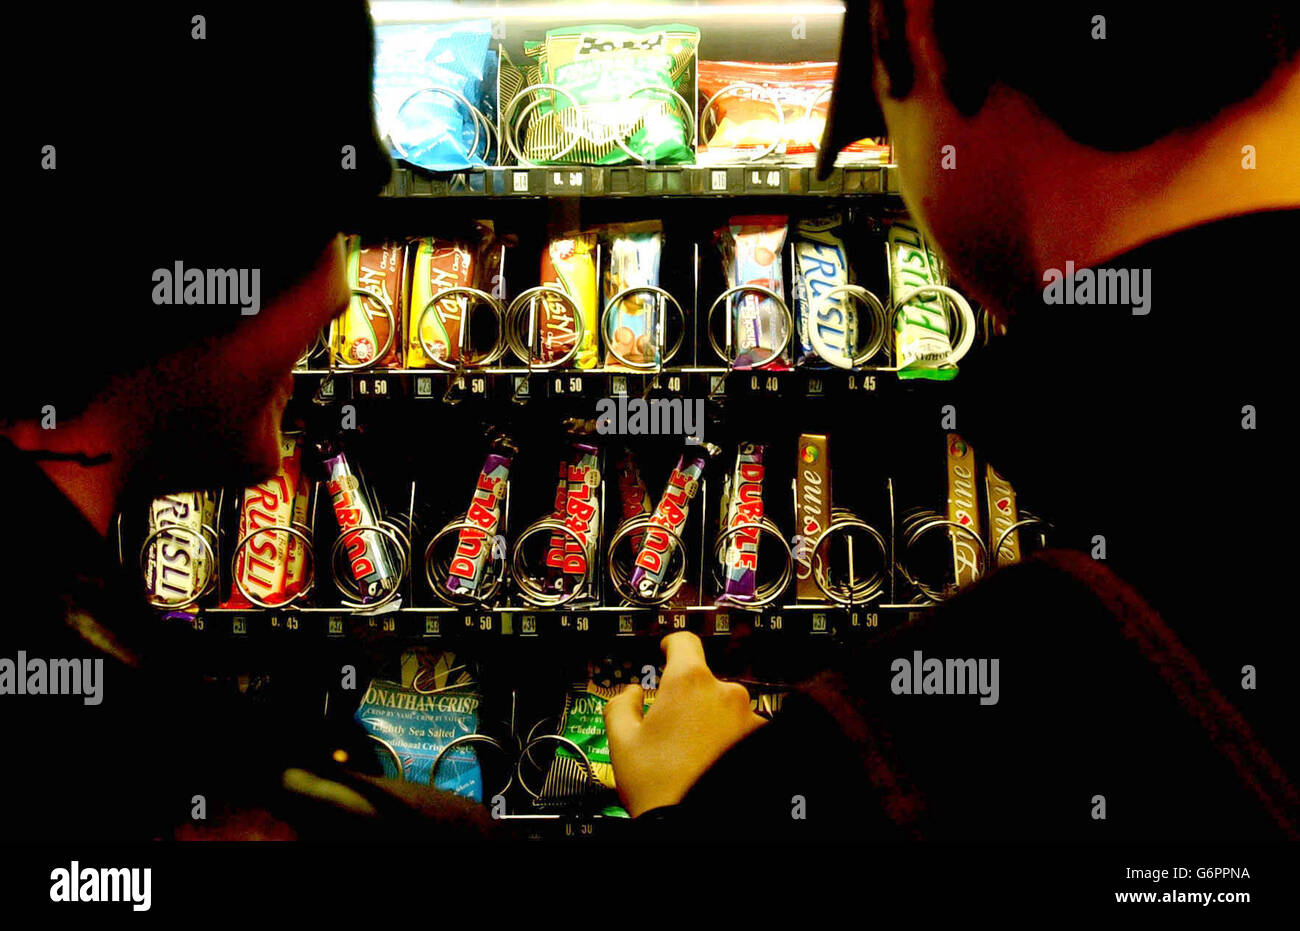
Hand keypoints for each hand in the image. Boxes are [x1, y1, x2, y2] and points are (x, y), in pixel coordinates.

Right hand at [603, 631, 767, 817]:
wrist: (695, 824)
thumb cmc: (661, 786)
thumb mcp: (622, 742)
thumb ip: (620, 705)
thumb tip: (630, 694)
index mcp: (688, 682)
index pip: (684, 641)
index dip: (671, 645)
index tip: (668, 651)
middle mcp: (725, 692)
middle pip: (702, 682)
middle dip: (687, 699)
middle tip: (669, 729)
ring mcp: (748, 717)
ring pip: (723, 708)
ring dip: (710, 721)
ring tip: (691, 754)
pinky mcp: (761, 740)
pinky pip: (742, 730)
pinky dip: (729, 740)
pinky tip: (712, 762)